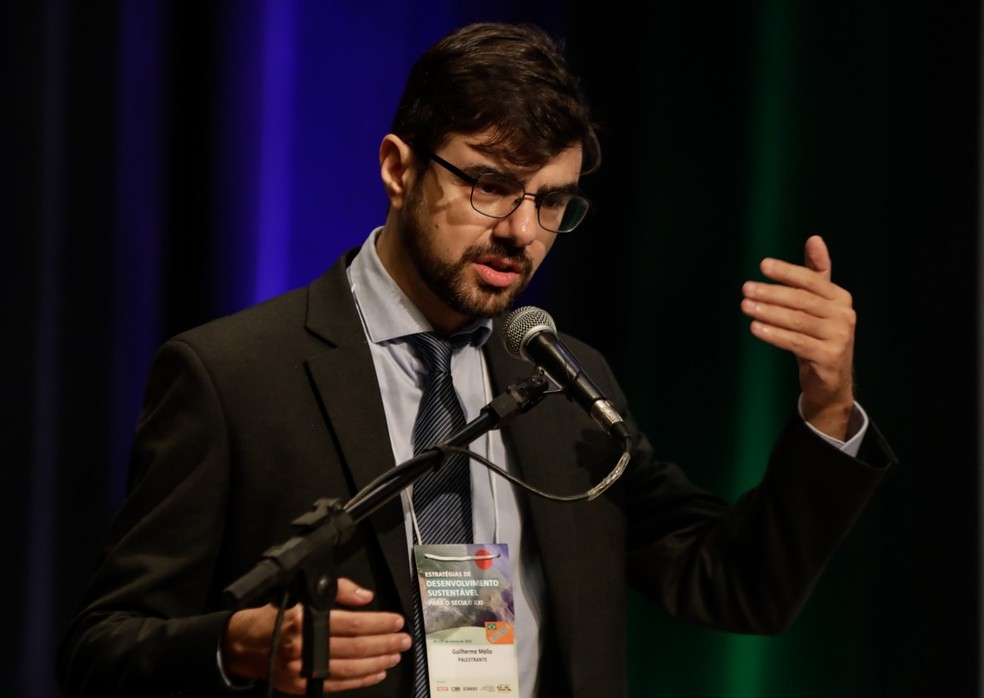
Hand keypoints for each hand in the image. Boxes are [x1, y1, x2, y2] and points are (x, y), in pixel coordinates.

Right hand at [221, 577, 411, 693]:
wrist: (244, 643)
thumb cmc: (275, 614)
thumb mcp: (302, 592)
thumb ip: (337, 591)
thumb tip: (366, 597)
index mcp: (304, 619)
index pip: (351, 623)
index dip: (378, 623)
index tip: (396, 621)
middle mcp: (304, 646)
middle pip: (355, 647)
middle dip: (384, 644)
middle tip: (404, 640)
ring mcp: (302, 669)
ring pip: (350, 668)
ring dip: (378, 662)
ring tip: (395, 655)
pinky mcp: (301, 686)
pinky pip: (338, 685)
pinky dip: (361, 680)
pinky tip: (377, 672)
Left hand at [741, 235, 855, 439]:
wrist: (830, 381)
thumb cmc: (818, 336)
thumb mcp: (818, 305)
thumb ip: (815, 273)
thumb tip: (814, 238)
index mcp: (841, 299)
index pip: (811, 280)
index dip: (787, 272)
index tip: (763, 265)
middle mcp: (844, 316)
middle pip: (802, 300)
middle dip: (772, 293)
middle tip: (746, 288)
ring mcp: (839, 338)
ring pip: (797, 321)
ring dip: (768, 312)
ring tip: (746, 306)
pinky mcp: (829, 358)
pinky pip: (796, 342)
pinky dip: (773, 334)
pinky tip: (754, 328)